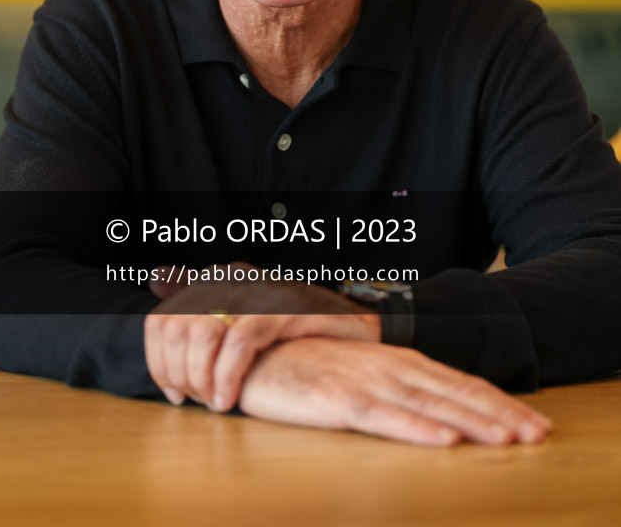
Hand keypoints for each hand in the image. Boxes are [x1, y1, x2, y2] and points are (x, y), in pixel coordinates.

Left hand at [144, 264, 380, 410]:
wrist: (352, 328)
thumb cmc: (294, 331)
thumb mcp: (242, 319)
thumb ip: (201, 310)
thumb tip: (155, 282)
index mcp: (216, 279)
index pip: (162, 318)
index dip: (159, 362)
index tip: (174, 393)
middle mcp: (231, 278)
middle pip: (177, 328)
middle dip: (180, 374)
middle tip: (197, 401)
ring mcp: (257, 290)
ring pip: (203, 334)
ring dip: (201, 378)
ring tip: (215, 403)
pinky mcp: (281, 307)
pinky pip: (239, 342)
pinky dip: (227, 376)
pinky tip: (230, 399)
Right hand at [238, 338, 552, 446]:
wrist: (254, 352)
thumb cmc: (310, 366)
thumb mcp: (362, 374)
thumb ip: (399, 387)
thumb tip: (441, 412)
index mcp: (397, 360)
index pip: (457, 382)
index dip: (497, 402)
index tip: (535, 423)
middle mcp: (388, 366)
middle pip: (453, 392)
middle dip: (499, 414)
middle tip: (540, 434)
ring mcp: (364, 381)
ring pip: (428, 405)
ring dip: (472, 423)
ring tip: (509, 440)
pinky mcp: (336, 399)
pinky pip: (383, 417)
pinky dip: (416, 429)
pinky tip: (444, 442)